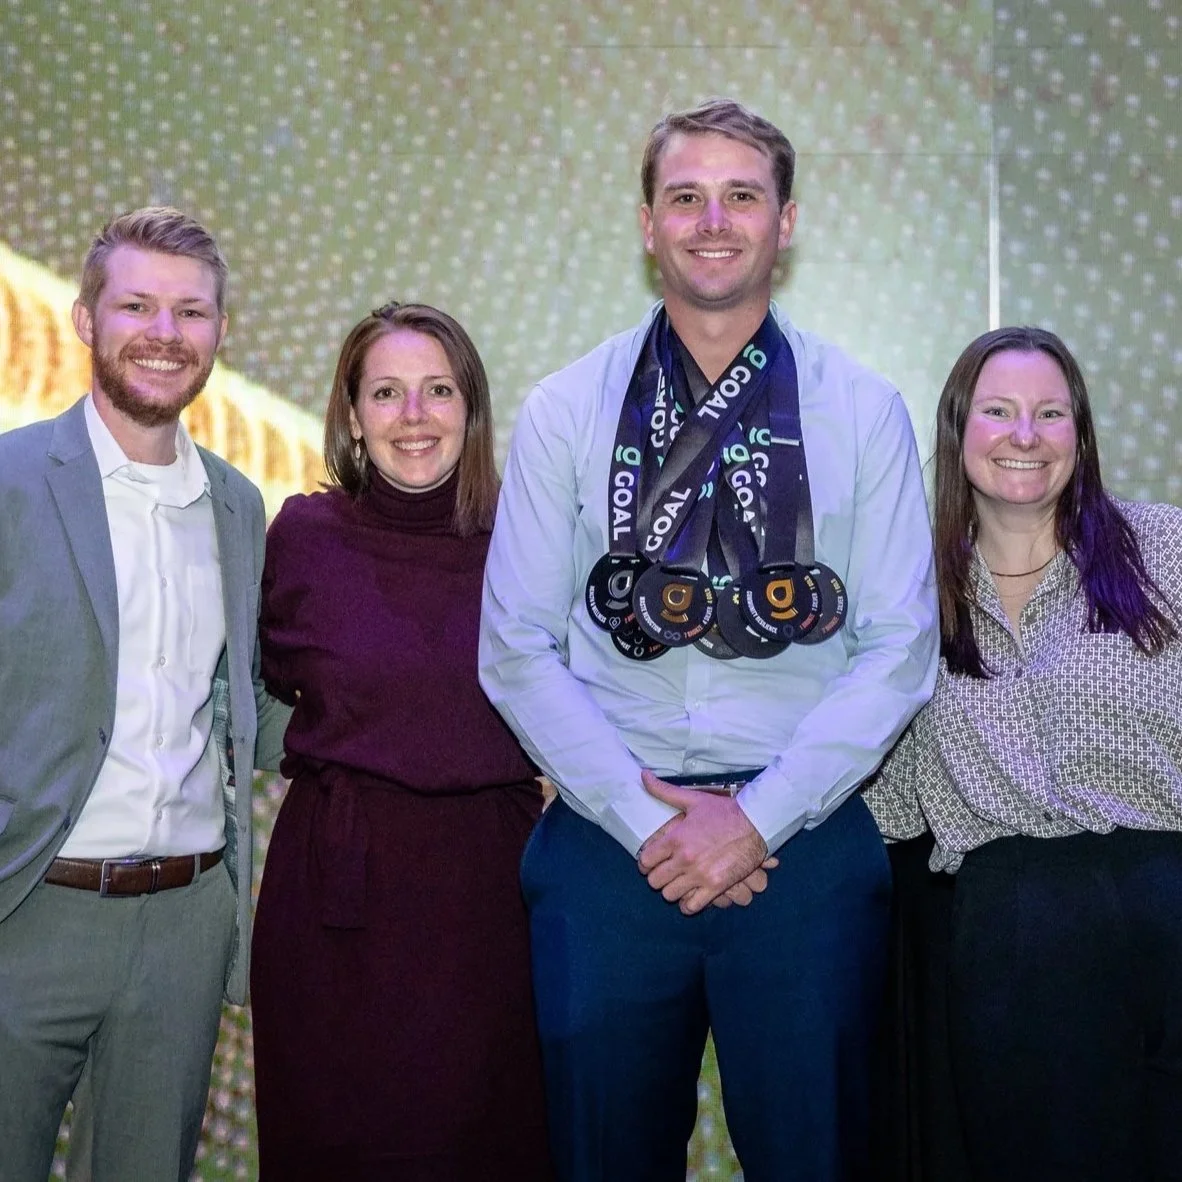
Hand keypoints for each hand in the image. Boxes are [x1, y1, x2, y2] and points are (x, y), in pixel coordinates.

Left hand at [637, 770, 769, 914]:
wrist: (756, 823)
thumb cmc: (723, 811)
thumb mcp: (692, 799)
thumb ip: (664, 791)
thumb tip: (643, 775)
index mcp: (676, 838)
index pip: (645, 861)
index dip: (645, 863)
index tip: (652, 862)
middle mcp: (684, 858)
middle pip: (654, 881)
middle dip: (657, 877)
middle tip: (666, 873)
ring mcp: (699, 874)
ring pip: (670, 895)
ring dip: (672, 890)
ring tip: (679, 883)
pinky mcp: (716, 886)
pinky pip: (691, 906)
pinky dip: (689, 904)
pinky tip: (692, 894)